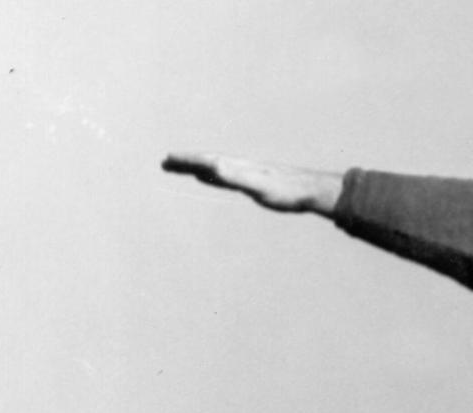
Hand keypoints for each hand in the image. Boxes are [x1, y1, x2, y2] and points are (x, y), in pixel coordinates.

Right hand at [162, 153, 343, 215]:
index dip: (186, 161)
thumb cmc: (284, 191)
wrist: (308, 190)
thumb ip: (235, 177)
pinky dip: (211, 176)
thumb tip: (212, 167)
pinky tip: (209, 178)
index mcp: (236, 167)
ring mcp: (244, 174)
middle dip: (185, 163)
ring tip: (181, 169)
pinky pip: (224, 177)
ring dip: (196, 168)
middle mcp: (238, 167)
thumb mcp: (257, 186)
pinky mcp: (252, 182)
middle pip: (206, 162)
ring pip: (213, 168)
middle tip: (165, 163)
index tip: (167, 160)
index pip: (205, 162)